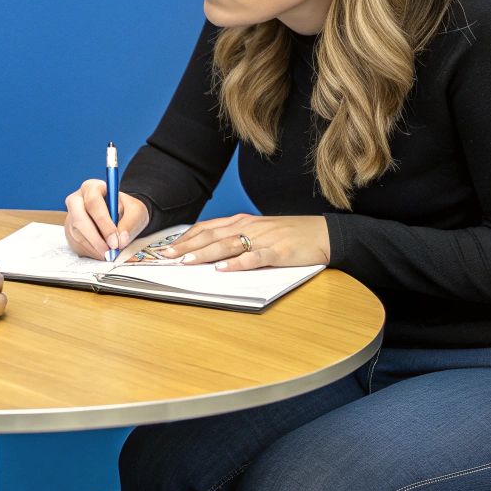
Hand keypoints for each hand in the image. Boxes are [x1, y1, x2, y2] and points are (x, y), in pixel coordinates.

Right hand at [63, 179, 149, 259]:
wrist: (121, 215)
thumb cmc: (127, 210)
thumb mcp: (136, 211)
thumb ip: (130, 223)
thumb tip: (121, 240)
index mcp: (92, 187)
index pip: (93, 203)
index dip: (103, 223)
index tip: (115, 241)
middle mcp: (77, 200)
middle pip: (79, 219)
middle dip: (95, 239)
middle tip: (110, 252)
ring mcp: (71, 216)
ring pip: (77, 234)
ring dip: (94, 248)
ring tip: (109, 254)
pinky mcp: (69, 231)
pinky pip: (76, 244)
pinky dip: (90, 252)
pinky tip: (102, 252)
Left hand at [167, 214, 330, 271]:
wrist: (324, 233)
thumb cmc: (289, 234)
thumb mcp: (258, 232)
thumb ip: (236, 239)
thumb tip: (209, 253)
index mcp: (242, 222)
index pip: (207, 228)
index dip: (186, 237)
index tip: (167, 247)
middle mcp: (249, 227)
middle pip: (212, 236)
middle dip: (188, 246)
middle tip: (167, 256)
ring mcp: (264, 239)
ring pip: (229, 245)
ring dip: (207, 253)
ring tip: (188, 261)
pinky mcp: (279, 252)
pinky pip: (256, 258)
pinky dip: (238, 263)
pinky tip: (225, 269)